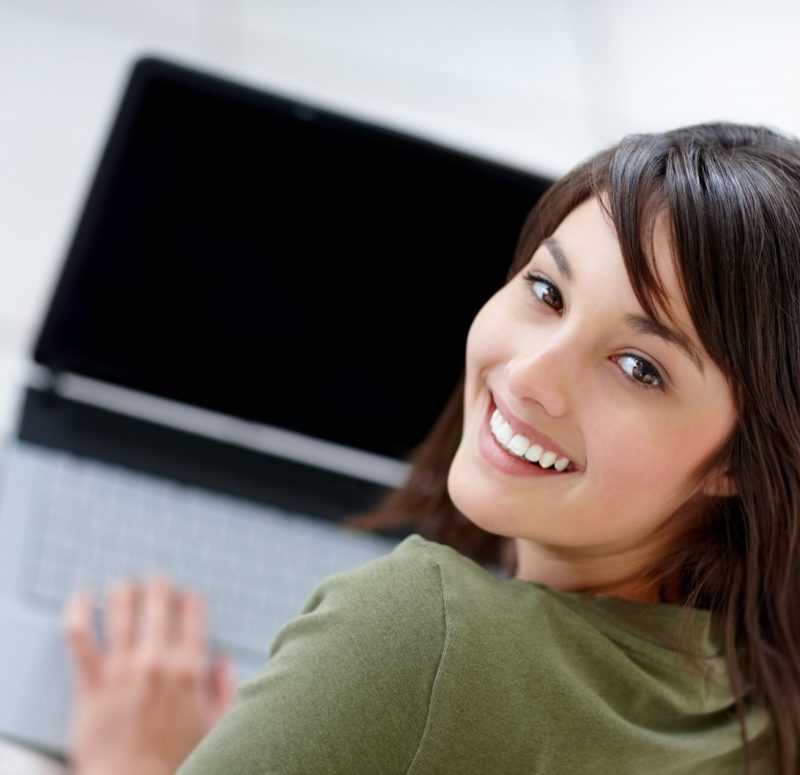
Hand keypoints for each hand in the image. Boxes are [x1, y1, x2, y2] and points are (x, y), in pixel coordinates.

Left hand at [63, 576, 235, 774]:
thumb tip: (223, 659)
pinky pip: (81, 636)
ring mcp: (123, 670)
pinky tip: (82, 597)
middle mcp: (157, 662)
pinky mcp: (92, 682)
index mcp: (189, 670)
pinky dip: (80, 610)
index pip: (193, 616)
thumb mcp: (217, 725)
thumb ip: (225, 687)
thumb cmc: (175, 760)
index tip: (187, 596)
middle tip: (156, 582)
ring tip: (124, 585)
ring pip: (122, 611)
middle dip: (158, 587)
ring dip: (124, 591)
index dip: (190, 600)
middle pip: (158, 604)